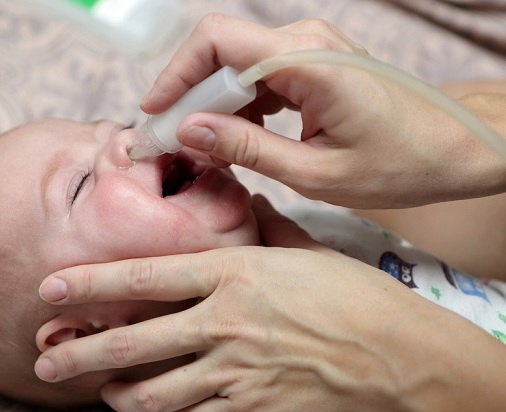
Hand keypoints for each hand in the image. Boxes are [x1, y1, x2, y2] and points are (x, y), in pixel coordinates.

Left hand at [34, 198, 447, 411]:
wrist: (400, 359)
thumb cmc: (355, 299)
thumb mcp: (307, 252)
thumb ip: (265, 231)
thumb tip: (247, 207)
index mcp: (233, 273)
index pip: (145, 274)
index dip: (92, 282)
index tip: (51, 286)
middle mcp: (223, 321)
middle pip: (132, 341)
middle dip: (79, 351)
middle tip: (46, 357)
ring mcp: (233, 371)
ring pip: (151, 389)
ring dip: (117, 391)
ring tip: (102, 389)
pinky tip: (166, 409)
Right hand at [141, 14, 505, 207]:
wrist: (451, 148)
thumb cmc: (399, 164)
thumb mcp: (316, 174)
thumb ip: (247, 149)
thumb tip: (188, 130)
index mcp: (308, 62)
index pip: (218, 43)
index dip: (175, 75)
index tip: (154, 114)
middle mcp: (305, 42)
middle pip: (219, 50)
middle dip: (186, 94)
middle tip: (168, 140)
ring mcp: (308, 49)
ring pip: (233, 63)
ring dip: (208, 102)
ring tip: (197, 146)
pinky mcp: (310, 63)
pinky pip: (255, 74)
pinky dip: (235, 105)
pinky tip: (233, 137)